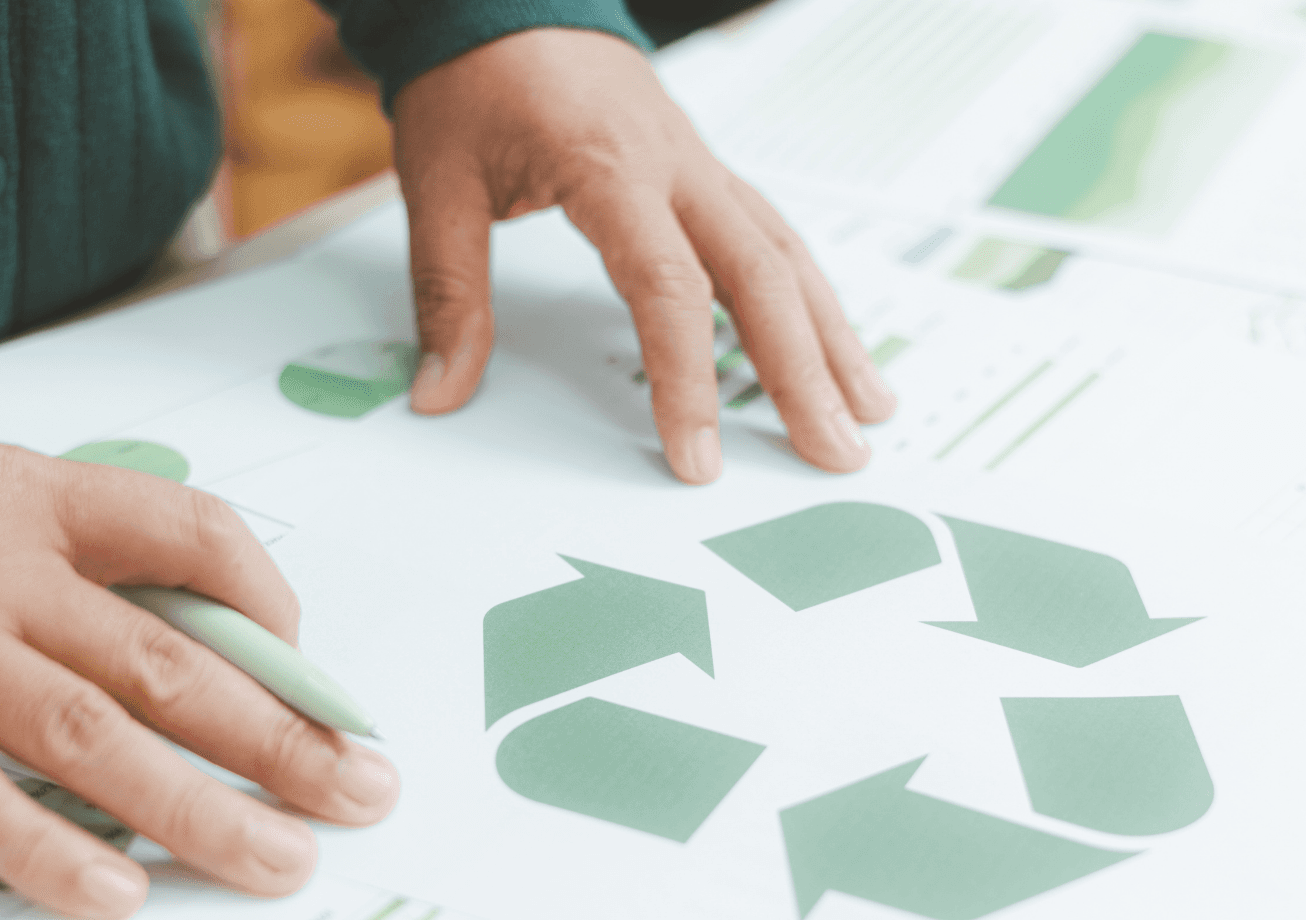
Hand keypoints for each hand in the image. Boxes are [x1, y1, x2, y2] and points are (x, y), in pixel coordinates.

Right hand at [0, 400, 398, 919]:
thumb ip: (74, 541)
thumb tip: (192, 620)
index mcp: (33, 497)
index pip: (191, 534)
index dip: (269, 601)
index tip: (313, 665)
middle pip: (168, 662)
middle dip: (279, 736)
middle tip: (359, 790)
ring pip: (88, 737)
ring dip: (195, 808)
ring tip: (277, 858)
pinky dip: (44, 850)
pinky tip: (118, 892)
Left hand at [393, 28, 895, 483]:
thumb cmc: (476, 78)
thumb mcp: (437, 182)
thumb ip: (447, 291)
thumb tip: (440, 390)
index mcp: (610, 167)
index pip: (668, 289)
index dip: (688, 380)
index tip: (695, 456)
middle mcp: (676, 166)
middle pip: (761, 277)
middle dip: (805, 373)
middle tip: (837, 452)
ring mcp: (702, 165)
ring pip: (786, 255)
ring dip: (832, 336)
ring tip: (867, 409)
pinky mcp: (706, 171)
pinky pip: (774, 236)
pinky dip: (809, 295)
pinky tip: (831, 342)